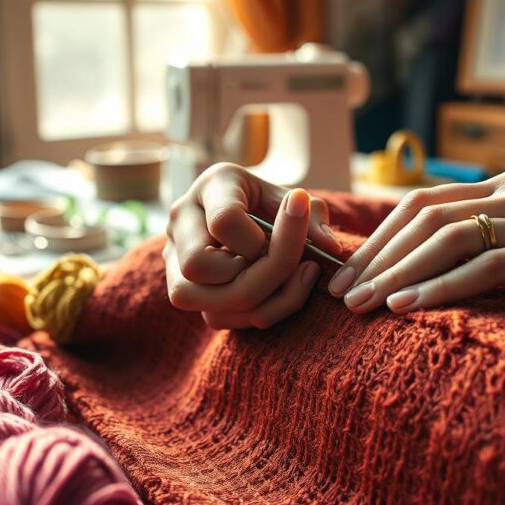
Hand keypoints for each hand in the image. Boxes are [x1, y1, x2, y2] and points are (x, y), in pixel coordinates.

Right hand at [164, 163, 340, 328]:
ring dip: (261, 300)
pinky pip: (218, 318)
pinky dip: (258, 312)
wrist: (251, 214)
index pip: (224, 222)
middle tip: (299, 264)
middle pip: (199, 267)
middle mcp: (181, 222)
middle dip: (260, 275)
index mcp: (212, 187)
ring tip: (291, 279)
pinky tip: (279, 292)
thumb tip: (330, 247)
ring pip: (204, 302)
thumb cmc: (275, 204)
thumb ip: (313, 216)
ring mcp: (174, 260)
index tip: (291, 231)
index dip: (262, 239)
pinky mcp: (184, 291)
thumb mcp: (296, 199)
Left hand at [327, 170, 504, 313]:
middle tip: (337, 293)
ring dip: (396, 272)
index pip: (424, 204)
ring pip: (446, 238)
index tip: (347, 272)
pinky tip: (410, 307)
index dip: (378, 237)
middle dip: (373, 256)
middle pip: (422, 216)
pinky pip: (489, 264)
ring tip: (360, 305)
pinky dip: (443, 286)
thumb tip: (455, 271)